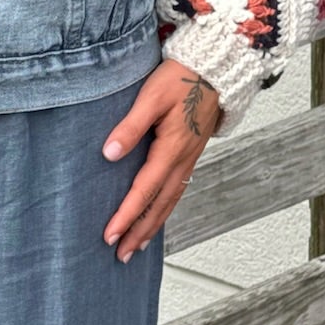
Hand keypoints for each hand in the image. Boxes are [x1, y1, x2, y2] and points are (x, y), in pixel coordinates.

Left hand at [101, 60, 220, 260]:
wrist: (215, 68)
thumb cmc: (181, 78)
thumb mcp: (151, 97)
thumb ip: (130, 127)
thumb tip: (109, 154)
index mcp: (171, 150)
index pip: (144, 192)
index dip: (126, 216)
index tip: (109, 236)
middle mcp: (183, 161)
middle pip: (159, 206)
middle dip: (139, 232)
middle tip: (121, 255)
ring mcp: (189, 159)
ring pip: (170, 201)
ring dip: (153, 226)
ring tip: (137, 246)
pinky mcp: (190, 154)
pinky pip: (177, 190)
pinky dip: (165, 209)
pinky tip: (156, 216)